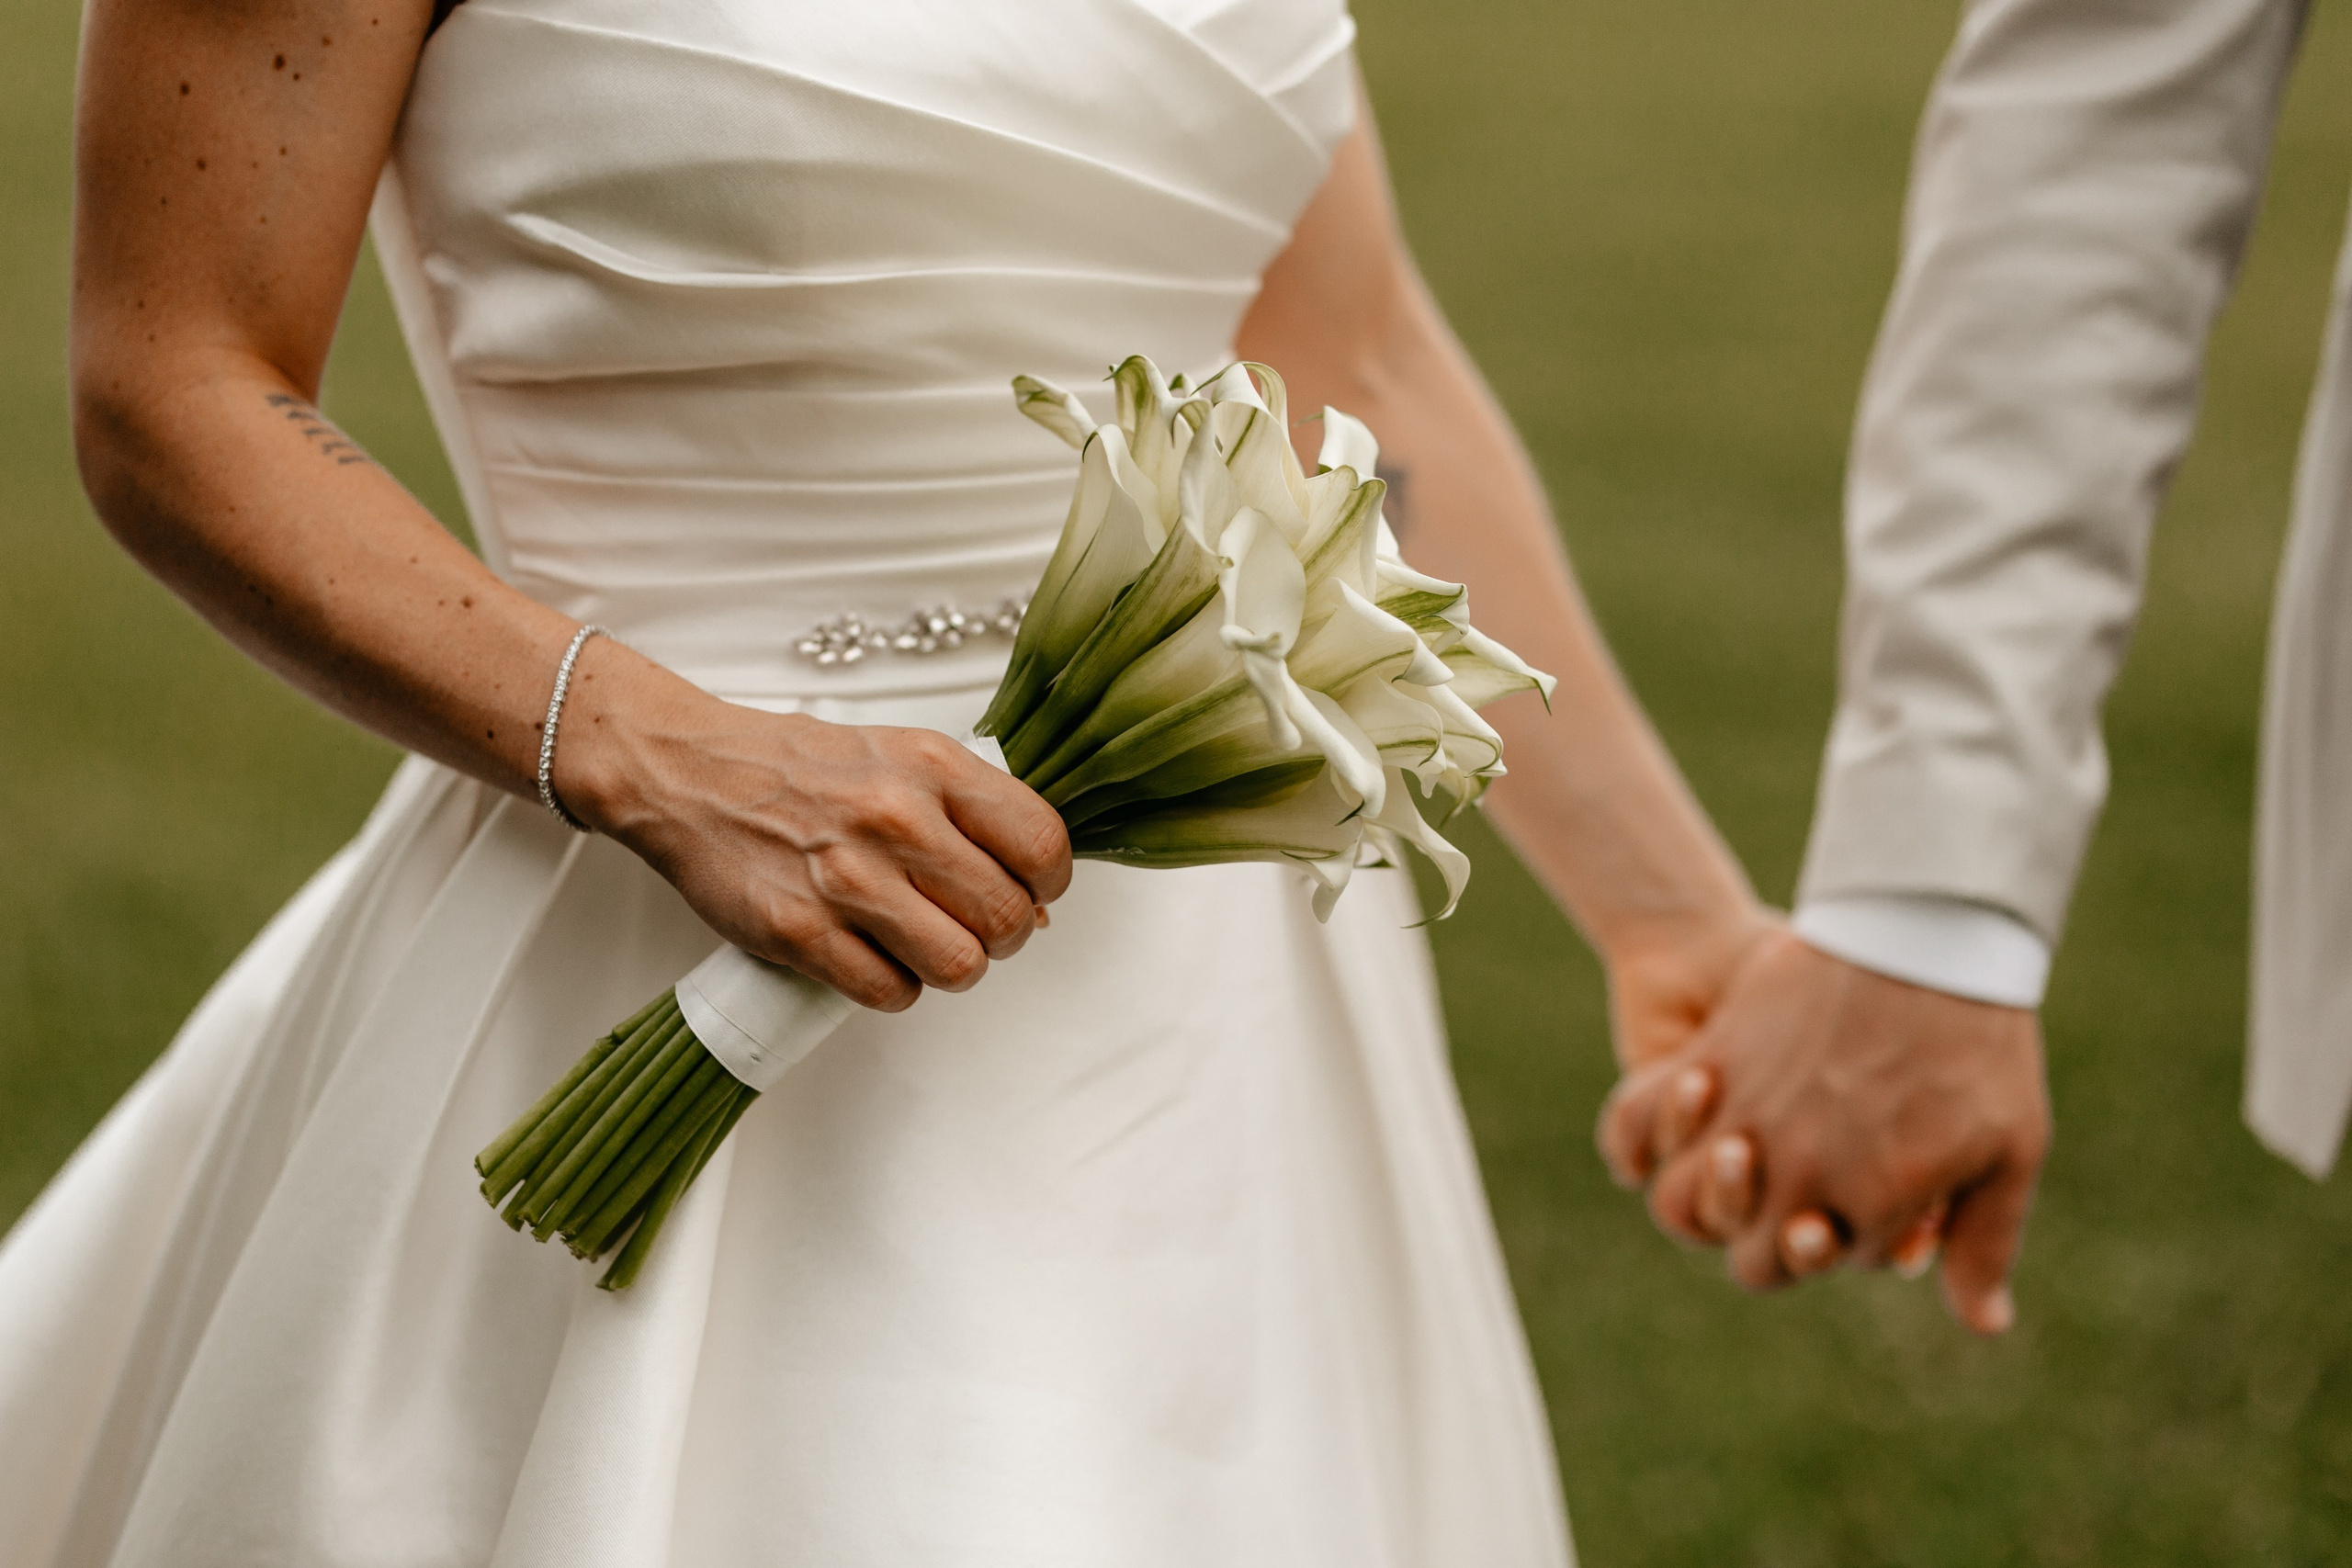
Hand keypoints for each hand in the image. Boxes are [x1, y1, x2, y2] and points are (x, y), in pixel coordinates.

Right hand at [561, 644, 1071, 1011]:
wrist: (687, 774)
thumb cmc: (801, 769)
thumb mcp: (900, 757)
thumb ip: (971, 814)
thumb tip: (1037, 899)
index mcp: (933, 768)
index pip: (1042, 845)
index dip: (1048, 884)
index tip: (1031, 891)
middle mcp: (897, 819)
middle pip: (1007, 918)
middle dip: (1004, 935)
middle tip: (973, 926)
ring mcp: (846, 880)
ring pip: (958, 965)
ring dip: (951, 966)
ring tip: (922, 943)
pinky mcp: (799, 932)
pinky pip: (890, 993)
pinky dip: (893, 986)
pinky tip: (872, 955)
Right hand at [1598, 931, 2048, 1334]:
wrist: (1928, 934)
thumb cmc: (1980, 1046)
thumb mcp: (2008, 1152)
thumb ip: (1983, 1244)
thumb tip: (1983, 1325)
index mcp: (1866, 1207)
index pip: (1811, 1261)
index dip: (1823, 1241)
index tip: (1844, 1206)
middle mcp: (1796, 1175)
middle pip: (1744, 1252)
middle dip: (1763, 1237)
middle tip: (1791, 1191)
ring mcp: (1748, 1118)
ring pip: (1679, 1200)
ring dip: (1702, 1193)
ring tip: (1735, 1155)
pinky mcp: (1714, 1060)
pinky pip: (1642, 1117)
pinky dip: (1643, 1133)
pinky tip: (1682, 1116)